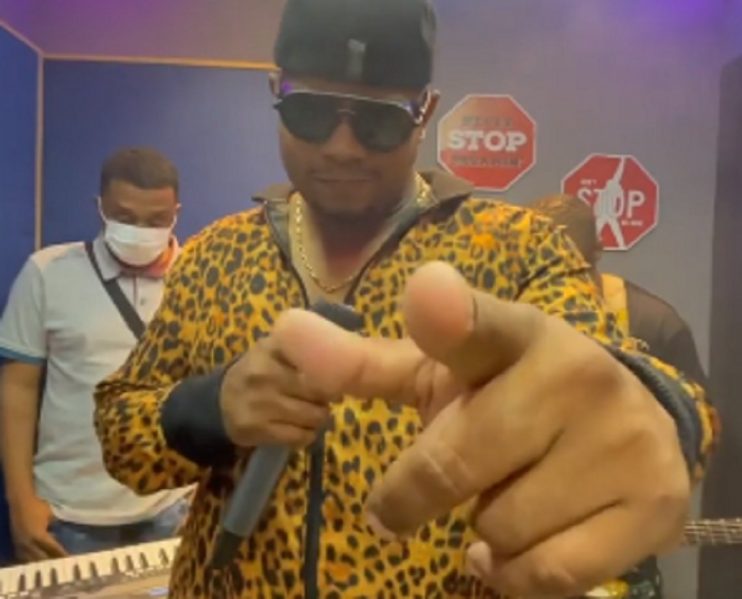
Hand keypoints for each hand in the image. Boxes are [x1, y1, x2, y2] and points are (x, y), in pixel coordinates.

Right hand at [10, 495, 66, 561]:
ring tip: (51, 565)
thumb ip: (55, 526)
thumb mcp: (50, 515)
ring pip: (31, 559)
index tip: (69, 559)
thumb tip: (62, 533)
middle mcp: (28, 543)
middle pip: (41, 558)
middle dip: (52, 562)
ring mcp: (20, 544)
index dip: (61, 554)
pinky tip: (37, 561)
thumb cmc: (37, 506)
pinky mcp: (15, 543)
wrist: (20, 501)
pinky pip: (23, 556)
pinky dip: (31, 559)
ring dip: (41, 563)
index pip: (53, 548)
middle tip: (62, 565)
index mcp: (39, 536)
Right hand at [219, 334, 337, 448]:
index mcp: (271, 349)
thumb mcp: (274, 351)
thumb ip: (302, 351)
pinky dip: (306, 436)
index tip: (334, 380)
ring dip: (318, 419)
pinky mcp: (255, 429)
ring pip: (311, 416)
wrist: (218, 402)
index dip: (331, 375)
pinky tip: (301, 431)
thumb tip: (343, 364)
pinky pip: (298, 437)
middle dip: (326, 399)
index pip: (315, 362)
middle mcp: (263, 373)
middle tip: (323, 401)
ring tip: (312, 416)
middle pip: (318, 391)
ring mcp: (259, 402)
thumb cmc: (257, 373)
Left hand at [272, 262, 690, 597]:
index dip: (448, 313)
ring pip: (498, 527)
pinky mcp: (652, 503)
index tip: (425, 292)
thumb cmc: (511, 396)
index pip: (476, 323)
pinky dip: (513, 570)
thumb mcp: (441, 375)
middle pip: (453, 465)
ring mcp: (620, 439)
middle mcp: (574, 373)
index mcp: (515, 334)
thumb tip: (285, 330)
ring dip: (479, 527)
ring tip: (502, 496)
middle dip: (412, 494)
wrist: (630, 426)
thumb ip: (365, 363)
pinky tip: (524, 538)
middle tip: (404, 501)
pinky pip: (544, 573)